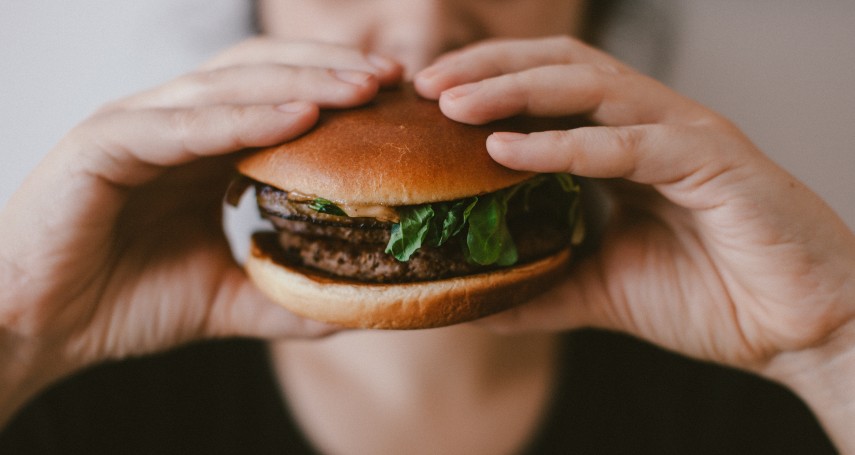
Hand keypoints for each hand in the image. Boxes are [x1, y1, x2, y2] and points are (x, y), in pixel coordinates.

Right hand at [0, 38, 402, 420]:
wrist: (38, 328)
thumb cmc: (122, 302)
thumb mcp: (224, 298)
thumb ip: (283, 296)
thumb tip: (351, 307)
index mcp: (200, 147)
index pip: (278, 97)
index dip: (336, 93)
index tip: (396, 102)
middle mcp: (172, 123)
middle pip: (263, 74)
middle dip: (331, 71)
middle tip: (393, 79)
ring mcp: (137, 125)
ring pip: (230, 86)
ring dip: (302, 82)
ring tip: (363, 87)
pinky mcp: (103, 143)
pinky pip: (184, 125)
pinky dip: (243, 117)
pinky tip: (299, 118)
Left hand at [415, 36, 854, 376]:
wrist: (800, 330)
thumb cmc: (714, 298)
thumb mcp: (604, 289)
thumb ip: (545, 285)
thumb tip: (479, 301)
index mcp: (626, 145)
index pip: (547, 91)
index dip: (486, 86)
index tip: (425, 104)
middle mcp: (651, 125)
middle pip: (559, 67)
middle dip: (488, 68)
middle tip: (425, 85)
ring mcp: (683, 135)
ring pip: (589, 86)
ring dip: (514, 89)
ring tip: (452, 103)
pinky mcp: (713, 161)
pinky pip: (629, 143)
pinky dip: (565, 144)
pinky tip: (508, 149)